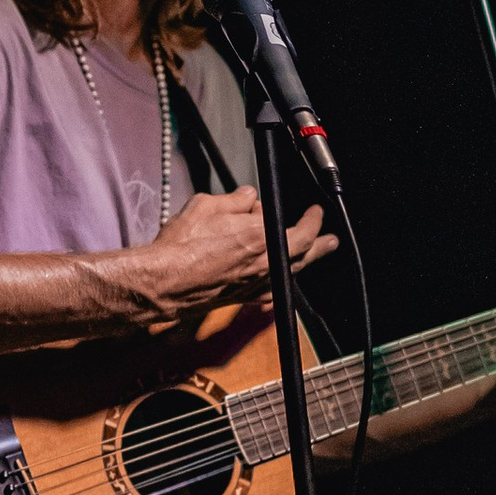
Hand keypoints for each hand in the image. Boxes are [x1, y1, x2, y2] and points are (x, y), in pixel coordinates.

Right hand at [126, 182, 335, 329]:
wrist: (164, 281)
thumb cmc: (182, 244)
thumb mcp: (207, 205)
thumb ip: (234, 201)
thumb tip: (249, 196)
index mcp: (260, 238)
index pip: (303, 231)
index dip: (313, 221)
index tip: (316, 212)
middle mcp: (264, 264)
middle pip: (304, 255)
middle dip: (320, 245)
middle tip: (331, 241)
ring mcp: (256, 285)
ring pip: (289, 273)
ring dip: (303, 262)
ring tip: (310, 256)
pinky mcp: (243, 298)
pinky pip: (271, 292)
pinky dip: (279, 284)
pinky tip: (279, 284)